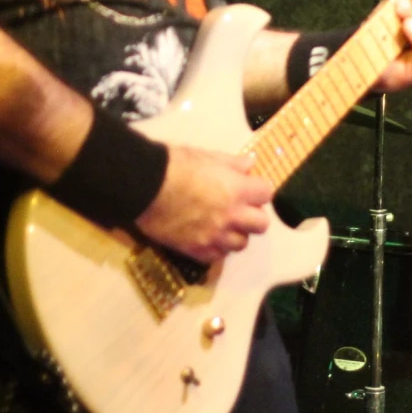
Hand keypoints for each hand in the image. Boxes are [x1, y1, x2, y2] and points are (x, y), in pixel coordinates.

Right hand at [133, 145, 272, 262]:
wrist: (144, 186)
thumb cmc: (176, 165)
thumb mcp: (208, 156)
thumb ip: (233, 164)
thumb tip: (250, 165)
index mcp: (237, 190)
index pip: (267, 194)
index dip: (258, 190)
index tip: (248, 188)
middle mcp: (231, 217)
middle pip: (261, 225)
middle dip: (254, 215)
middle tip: (239, 208)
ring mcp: (214, 237)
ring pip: (241, 244)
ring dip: (235, 234)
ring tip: (222, 224)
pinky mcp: (195, 251)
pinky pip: (216, 256)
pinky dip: (215, 248)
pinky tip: (206, 236)